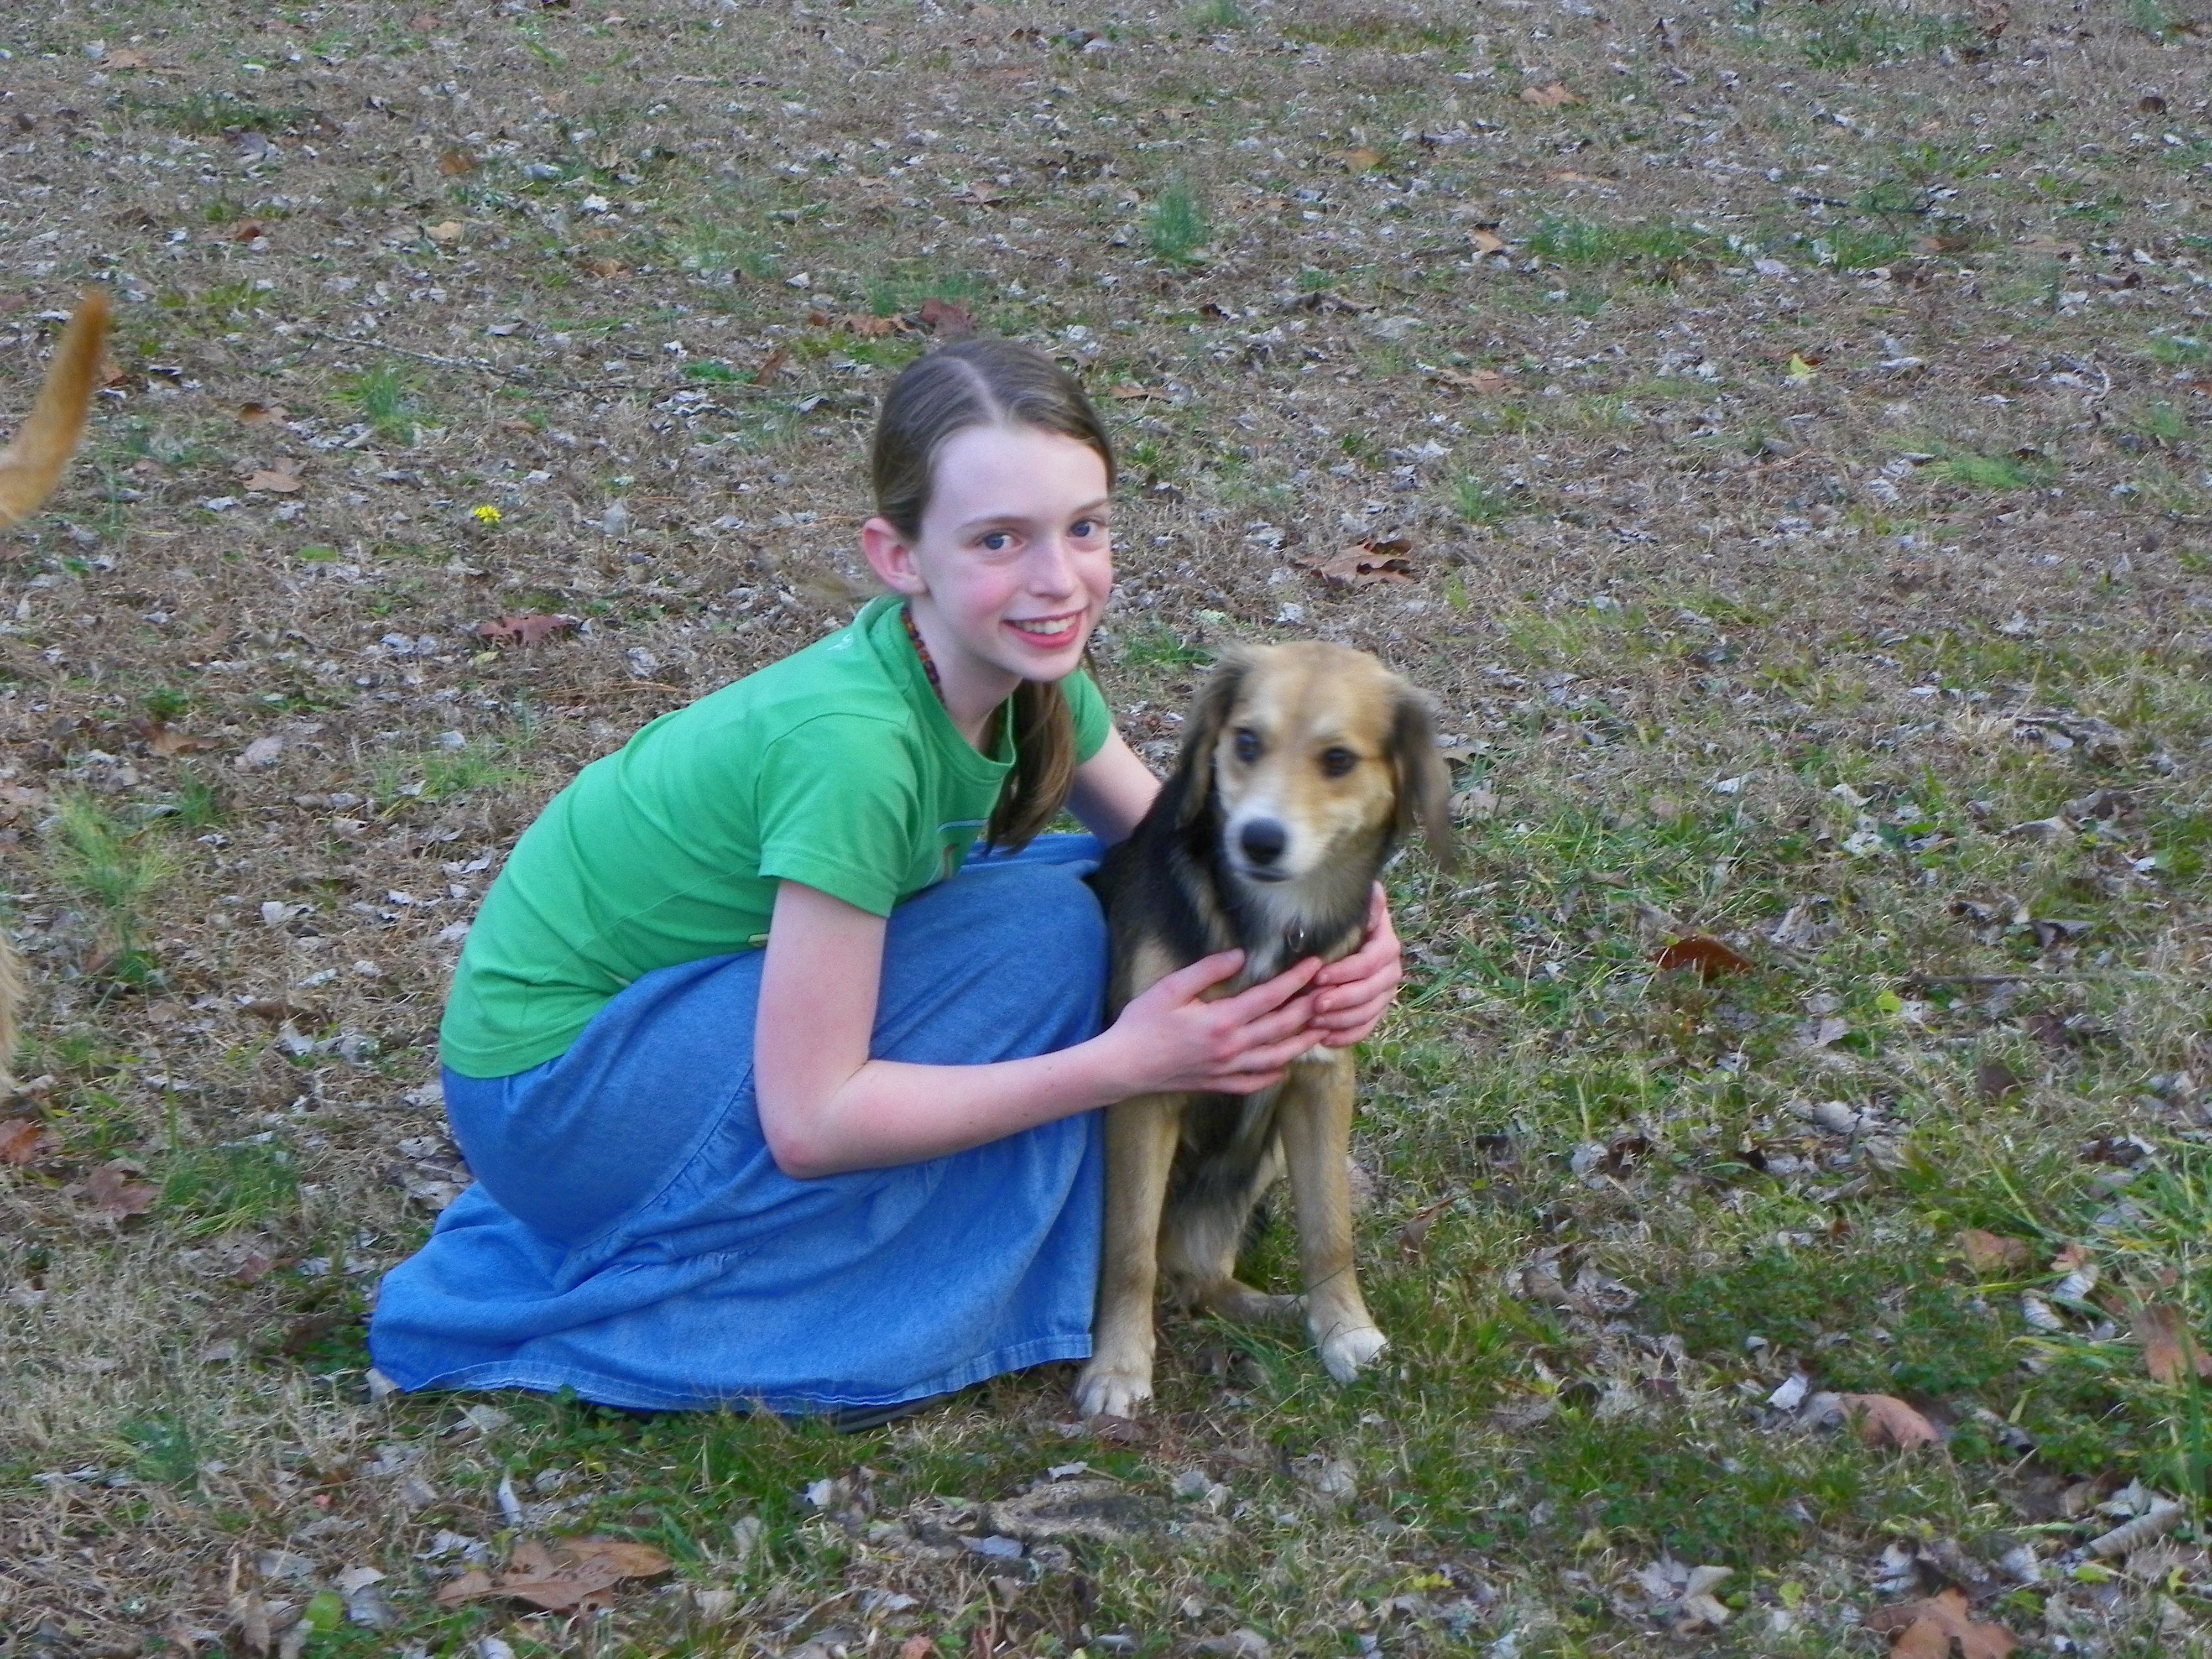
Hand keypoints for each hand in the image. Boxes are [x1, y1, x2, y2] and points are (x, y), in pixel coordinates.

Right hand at [1098, 949, 1323, 1096]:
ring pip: (1276, 1057)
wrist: (1123, 1067)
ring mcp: (1227, 1070)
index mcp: (1221, 1020)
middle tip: (1329, 992)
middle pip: (1282, 1027)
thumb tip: (1240, 956)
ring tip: (1322, 1029)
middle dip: (1309, 1008)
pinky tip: (1284, 1067)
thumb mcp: (1171, 988)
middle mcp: (1232, 1048)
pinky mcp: (1219, 1084)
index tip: (1314, 964)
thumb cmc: (1141, 1023)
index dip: (1296, 980)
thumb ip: (1208, 970)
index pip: (1270, 997)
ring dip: (1302, 1042)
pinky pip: (1254, 1082)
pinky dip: (1273, 1075)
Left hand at [1307, 883, 1402, 1047]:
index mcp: (1385, 943)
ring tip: (1315, 1023)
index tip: (1318, 975)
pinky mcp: (1375, 1010)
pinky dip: (1347, 1036)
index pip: (1370, 961)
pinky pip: (1367, 1028)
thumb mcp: (1350, 908)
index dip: (1346, 971)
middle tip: (1314, 1004)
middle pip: (1372, 990)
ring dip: (1342, 1020)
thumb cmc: (1339, 921)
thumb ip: (1364, 902)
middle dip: (1343, 999)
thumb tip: (1373, 892)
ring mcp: (1385, 992)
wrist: (1340, 936)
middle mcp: (1390, 969)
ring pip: (1370, 1012)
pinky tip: (1325, 1039)